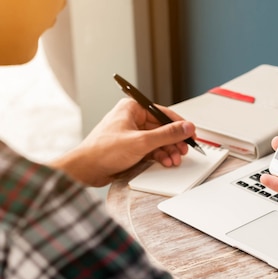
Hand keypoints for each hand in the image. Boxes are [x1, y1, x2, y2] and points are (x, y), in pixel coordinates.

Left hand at [50, 98, 197, 186]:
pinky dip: (159, 155)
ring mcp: (130, 133)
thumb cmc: (102, 151)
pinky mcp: (129, 147)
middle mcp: (131, 118)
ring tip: (174, 159)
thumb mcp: (141, 142)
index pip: (163, 113)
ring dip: (167, 150)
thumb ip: (167, 134)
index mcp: (132, 108)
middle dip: (173, 141)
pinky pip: (150, 148)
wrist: (85, 170)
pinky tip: (165, 162)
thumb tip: (186, 127)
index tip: (191, 133)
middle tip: (183, 150)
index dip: (179, 124)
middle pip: (162, 128)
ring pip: (157, 140)